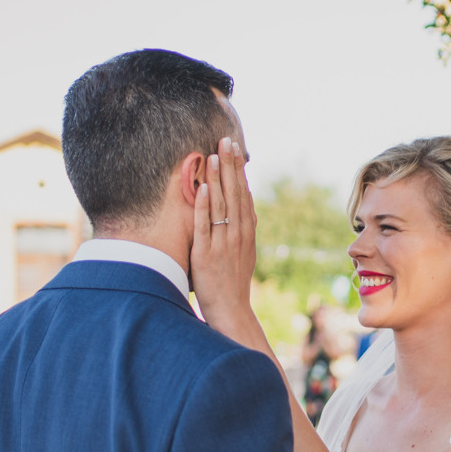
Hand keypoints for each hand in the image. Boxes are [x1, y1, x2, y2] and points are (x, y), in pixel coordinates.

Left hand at [190, 137, 258, 340]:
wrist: (231, 310)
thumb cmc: (233, 282)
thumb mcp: (245, 253)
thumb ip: (245, 230)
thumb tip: (249, 208)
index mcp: (246, 233)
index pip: (244, 194)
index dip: (239, 171)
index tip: (235, 149)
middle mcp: (238, 235)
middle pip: (235, 194)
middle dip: (230, 166)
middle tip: (226, 140)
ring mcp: (223, 244)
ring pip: (221, 206)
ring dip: (217, 180)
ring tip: (212, 156)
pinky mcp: (206, 255)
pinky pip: (205, 227)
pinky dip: (203, 208)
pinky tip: (201, 189)